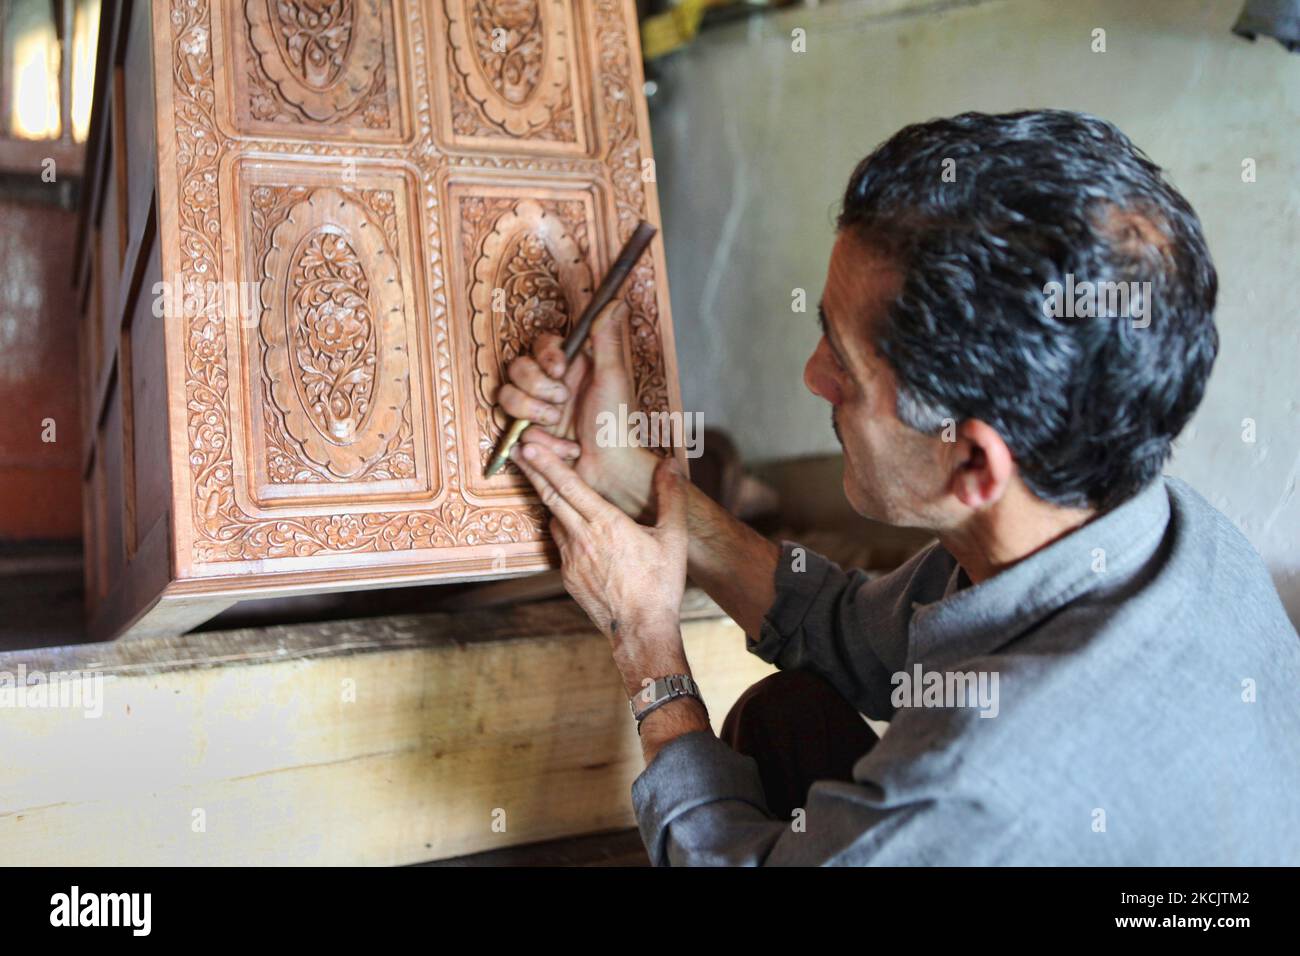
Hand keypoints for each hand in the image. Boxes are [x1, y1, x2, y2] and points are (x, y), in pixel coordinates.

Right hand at [497, 300, 656, 516]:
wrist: (610, 470)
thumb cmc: (617, 425)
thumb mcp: (613, 378)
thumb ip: (607, 339)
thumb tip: (615, 301)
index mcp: (570, 368)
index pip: (540, 346)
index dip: (544, 356)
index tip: (560, 369)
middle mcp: (550, 386)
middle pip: (517, 369)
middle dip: (536, 387)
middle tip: (561, 402)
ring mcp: (536, 412)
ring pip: (507, 397)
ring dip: (532, 412)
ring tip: (557, 425)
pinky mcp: (529, 437)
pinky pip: (511, 430)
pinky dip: (537, 441)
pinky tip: (559, 447)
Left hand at [513, 442, 688, 692]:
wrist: (642, 630)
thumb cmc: (660, 584)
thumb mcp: (673, 537)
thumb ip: (671, 497)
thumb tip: (671, 465)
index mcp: (606, 524)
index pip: (570, 486)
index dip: (547, 463)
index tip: (528, 446)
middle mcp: (582, 538)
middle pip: (551, 497)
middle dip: (533, 471)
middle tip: (517, 450)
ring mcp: (571, 559)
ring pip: (554, 521)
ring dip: (548, 500)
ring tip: (542, 482)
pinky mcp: (568, 577)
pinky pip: (561, 545)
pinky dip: (561, 528)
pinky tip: (568, 525)